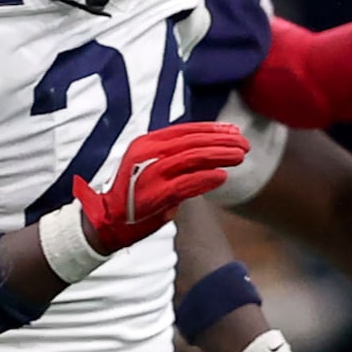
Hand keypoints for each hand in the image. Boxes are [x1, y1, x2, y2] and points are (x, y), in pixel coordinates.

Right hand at [74, 121, 248, 252]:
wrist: (107, 222)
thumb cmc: (133, 196)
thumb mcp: (150, 167)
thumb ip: (175, 158)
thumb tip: (208, 150)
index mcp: (148, 143)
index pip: (185, 130)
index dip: (212, 129)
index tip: (234, 132)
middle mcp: (148, 152)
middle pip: (193, 141)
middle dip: (222, 141)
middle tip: (244, 144)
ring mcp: (151, 172)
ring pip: (193, 158)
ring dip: (220, 156)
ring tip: (240, 156)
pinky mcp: (155, 194)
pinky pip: (186, 183)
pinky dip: (206, 179)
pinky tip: (222, 177)